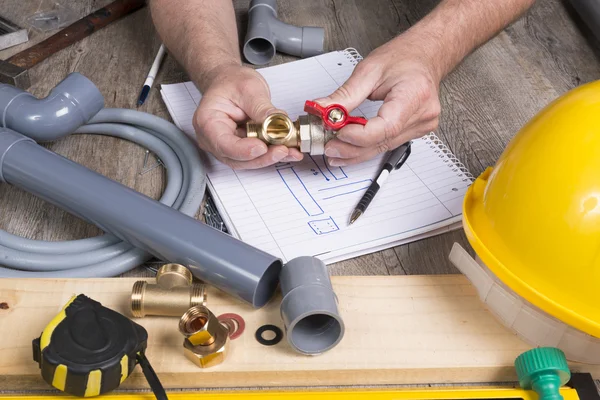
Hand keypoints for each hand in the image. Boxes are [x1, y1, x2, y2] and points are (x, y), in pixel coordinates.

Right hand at [193, 65, 303, 168]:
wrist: (230, 82)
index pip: (223, 144)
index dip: (244, 150)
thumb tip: (276, 123)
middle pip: (237, 158)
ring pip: (248, 161)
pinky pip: (256, 156)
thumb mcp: (249, 88)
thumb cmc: (231, 82)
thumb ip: (261, 107)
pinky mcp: (240, 149)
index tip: (262, 147)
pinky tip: (289, 151)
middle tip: (283, 150)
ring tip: (290, 151)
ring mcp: (226, 146)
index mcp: (208, 121)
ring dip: (270, 158)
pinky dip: (272, 154)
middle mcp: (213, 139)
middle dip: (262, 157)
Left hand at [315, 37, 441, 165]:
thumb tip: (323, 110)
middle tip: (328, 146)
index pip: (386, 127)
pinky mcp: (416, 132)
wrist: (425, 55)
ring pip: (383, 148)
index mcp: (415, 94)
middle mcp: (422, 115)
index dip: (359, 135)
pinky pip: (387, 145)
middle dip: (351, 147)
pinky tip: (350, 149)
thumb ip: (345, 94)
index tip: (337, 132)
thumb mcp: (369, 70)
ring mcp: (421, 126)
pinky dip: (366, 148)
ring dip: (356, 152)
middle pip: (382, 142)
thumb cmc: (403, 57)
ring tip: (334, 150)